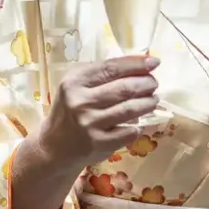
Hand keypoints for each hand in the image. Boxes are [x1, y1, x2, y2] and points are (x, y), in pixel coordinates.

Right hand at [36, 57, 160, 170]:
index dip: (136, 64)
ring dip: (147, 103)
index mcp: (74, 82)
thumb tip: (140, 66)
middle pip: (124, 88)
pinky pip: (129, 131)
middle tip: (154, 84)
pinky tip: (141, 122)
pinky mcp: (99, 143)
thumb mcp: (77, 87)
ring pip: (129, 109)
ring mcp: (90, 124)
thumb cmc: (70, 110)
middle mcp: (80, 102)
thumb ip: (102, 75)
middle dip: (145, 84)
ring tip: (153, 100)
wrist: (55, 146)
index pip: (111, 68)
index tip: (154, 62)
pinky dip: (139, 125)